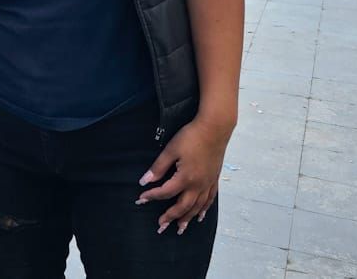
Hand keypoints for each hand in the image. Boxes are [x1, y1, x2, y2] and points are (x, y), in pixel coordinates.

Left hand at [135, 116, 232, 234]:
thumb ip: (158, 167)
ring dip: (187, 218)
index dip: (152, 196)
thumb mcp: (170, 150)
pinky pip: (209, 199)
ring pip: (197, 206)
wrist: (215, 128)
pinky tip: (201, 215)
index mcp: (185, 178)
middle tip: (161, 226)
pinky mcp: (214, 179)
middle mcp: (198, 185)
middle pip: (183, 206)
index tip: (141, 199)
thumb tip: (144, 181)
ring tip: (180, 228)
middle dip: (171, 217)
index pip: (165, 192)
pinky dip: (204, 209)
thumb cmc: (191, 137)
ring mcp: (208, 183)